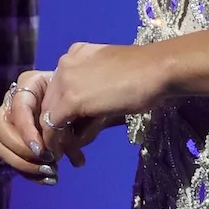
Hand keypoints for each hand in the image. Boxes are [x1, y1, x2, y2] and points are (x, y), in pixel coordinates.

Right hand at [0, 68, 104, 178]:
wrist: (84, 97)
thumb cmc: (82, 94)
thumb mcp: (80, 105)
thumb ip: (72, 127)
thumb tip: (75, 160)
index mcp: (29, 84)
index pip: (18, 109)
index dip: (26, 132)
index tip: (41, 150)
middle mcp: (13, 101)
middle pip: (0, 128)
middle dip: (21, 150)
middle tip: (46, 161)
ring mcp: (10, 122)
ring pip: (1, 146)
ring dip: (23, 164)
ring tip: (50, 173)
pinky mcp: (14, 141)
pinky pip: (12, 159)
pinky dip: (30, 173)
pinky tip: (50, 180)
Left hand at [38, 41, 171, 155]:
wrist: (159, 70)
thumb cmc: (146, 75)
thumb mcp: (111, 78)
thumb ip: (93, 89)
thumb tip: (87, 113)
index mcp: (76, 54)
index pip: (59, 87)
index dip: (64, 110)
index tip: (73, 129)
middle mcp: (65, 63)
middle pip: (51, 100)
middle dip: (57, 125)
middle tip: (67, 146)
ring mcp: (65, 80)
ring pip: (49, 114)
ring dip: (57, 136)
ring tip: (67, 154)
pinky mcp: (71, 99)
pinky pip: (53, 125)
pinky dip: (56, 141)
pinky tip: (64, 153)